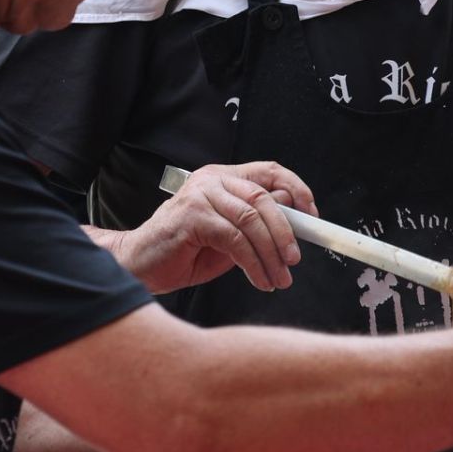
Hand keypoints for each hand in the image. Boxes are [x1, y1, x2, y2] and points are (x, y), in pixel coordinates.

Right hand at [115, 161, 317, 293]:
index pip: (269, 172)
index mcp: (222, 179)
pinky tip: (259, 280)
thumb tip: (295, 228)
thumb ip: (256, 227)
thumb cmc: (184, 252)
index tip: (312, 216)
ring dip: (271, 254)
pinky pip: (235, 240)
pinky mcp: (192, 217)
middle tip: (294, 260)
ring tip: (278, 278)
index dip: (296, 190)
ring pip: (252, 220)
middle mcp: (211, 181)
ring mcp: (200, 196)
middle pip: (263, 198)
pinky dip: (253, 263)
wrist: (140, 265)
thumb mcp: (229, 237)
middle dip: (286, 232)